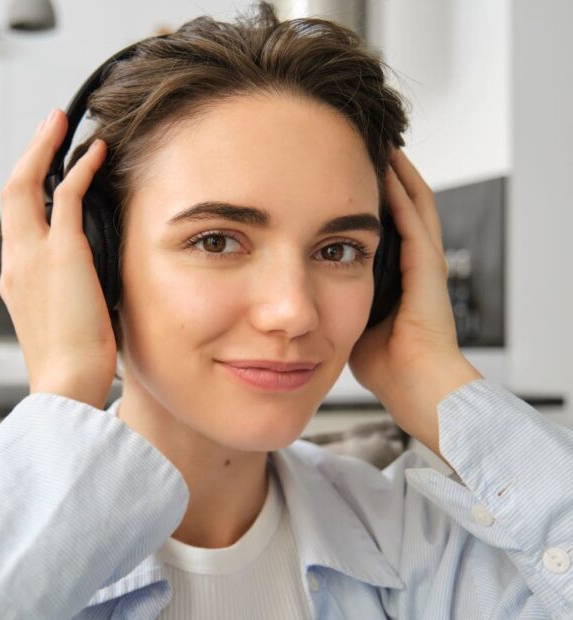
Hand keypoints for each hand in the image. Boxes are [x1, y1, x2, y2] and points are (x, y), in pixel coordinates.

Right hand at [0, 109, 116, 408]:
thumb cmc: (71, 366)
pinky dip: (79, 169)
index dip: (27, 189)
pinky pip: (66, 197)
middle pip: (10, 193)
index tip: (42, 170)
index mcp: (14, 280)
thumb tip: (93, 278)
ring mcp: (32, 256)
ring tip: (61, 125)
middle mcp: (15, 263)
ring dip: (44, 149)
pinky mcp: (61, 254)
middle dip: (28, 154)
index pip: (14, 222)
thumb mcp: (63, 322)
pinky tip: (95, 154)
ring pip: (26, 185)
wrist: (65, 388)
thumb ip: (68, 291)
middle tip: (47, 128)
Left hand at [348, 149, 482, 456]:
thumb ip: (329, 301)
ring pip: (413, 204)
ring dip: (395, 174)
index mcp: (394, 275)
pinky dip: (402, 194)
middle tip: (360, 147)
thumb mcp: (346, 323)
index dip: (364, 200)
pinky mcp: (428, 268)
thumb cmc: (386, 366)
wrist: (416, 386)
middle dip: (380, 177)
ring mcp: (423, 263)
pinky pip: (415, 221)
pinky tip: (386, 169)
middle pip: (399, 206)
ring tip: (377, 145)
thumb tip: (295, 292)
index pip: (379, 225)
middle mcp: (412, 263)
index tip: (339, 177)